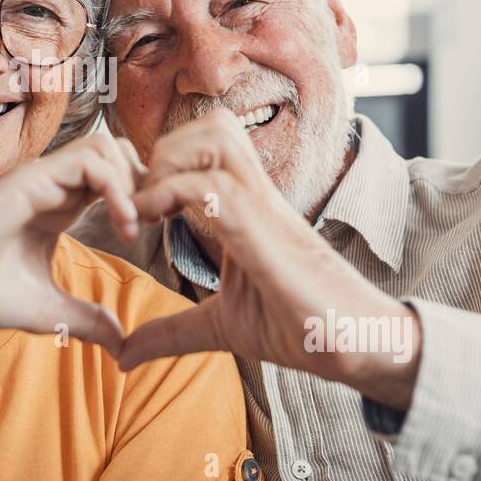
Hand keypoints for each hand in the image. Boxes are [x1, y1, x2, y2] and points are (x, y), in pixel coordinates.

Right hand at [0, 130, 146, 357]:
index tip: (149, 233)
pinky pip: (91, 161)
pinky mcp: (32, 178)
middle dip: (143, 182)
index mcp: (59, 207)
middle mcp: (53, 186)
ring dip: (132, 181)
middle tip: (152, 222)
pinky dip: (116, 188)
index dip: (140, 198)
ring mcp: (42, 178)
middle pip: (116, 153)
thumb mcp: (50, 310)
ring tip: (134, 223)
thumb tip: (122, 344)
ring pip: (106, 147)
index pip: (114, 179)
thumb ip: (88, 320)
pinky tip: (121, 223)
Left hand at [117, 109, 420, 408]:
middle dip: (163, 150)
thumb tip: (123, 355)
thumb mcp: (221, 327)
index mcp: (247, 207)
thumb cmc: (299, 327)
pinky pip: (213, 187)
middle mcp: (257, 195)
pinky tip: (152, 223)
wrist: (357, 346)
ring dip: (168, 163)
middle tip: (139, 198)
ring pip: (215, 138)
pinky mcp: (265, 230)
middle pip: (213, 125)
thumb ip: (172, 332)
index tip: (136, 204)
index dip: (164, 161)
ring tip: (146, 207)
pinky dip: (171, 193)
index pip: (209, 145)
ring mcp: (263, 207)